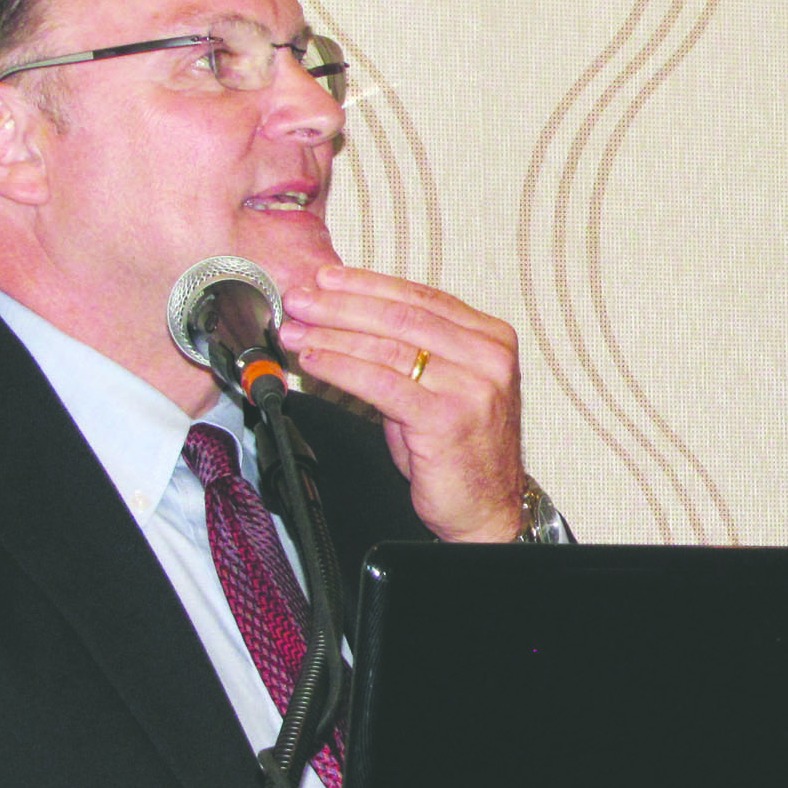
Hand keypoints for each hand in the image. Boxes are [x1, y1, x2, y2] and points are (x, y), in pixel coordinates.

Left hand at [276, 266, 525, 541]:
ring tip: (296, 331)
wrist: (487, 508)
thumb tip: (346, 319)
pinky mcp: (447, 418)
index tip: (327, 279)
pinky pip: (381, 384)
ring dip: (331, 336)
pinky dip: (340, 368)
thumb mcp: (442, 386)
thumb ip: (410, 352)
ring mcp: (472, 387)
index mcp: (491, 339)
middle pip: (401, 317)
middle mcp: (488, 358)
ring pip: (387, 348)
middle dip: (341, 305)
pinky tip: (314, 362)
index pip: (421, 297)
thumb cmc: (460, 449)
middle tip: (300, 299)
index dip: (368, 285)